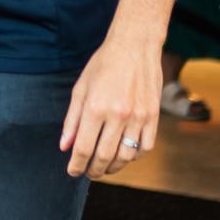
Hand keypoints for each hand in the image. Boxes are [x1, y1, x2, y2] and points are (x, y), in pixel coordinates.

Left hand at [59, 35, 160, 180]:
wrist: (135, 46)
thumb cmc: (103, 65)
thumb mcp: (80, 89)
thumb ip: (72, 120)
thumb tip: (65, 147)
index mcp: (95, 108)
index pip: (84, 148)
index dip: (77, 165)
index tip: (73, 172)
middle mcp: (118, 115)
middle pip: (104, 156)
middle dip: (94, 170)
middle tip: (88, 173)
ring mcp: (139, 117)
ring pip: (126, 156)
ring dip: (114, 166)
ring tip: (104, 166)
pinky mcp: (154, 116)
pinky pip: (145, 147)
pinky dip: (134, 156)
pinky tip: (124, 154)